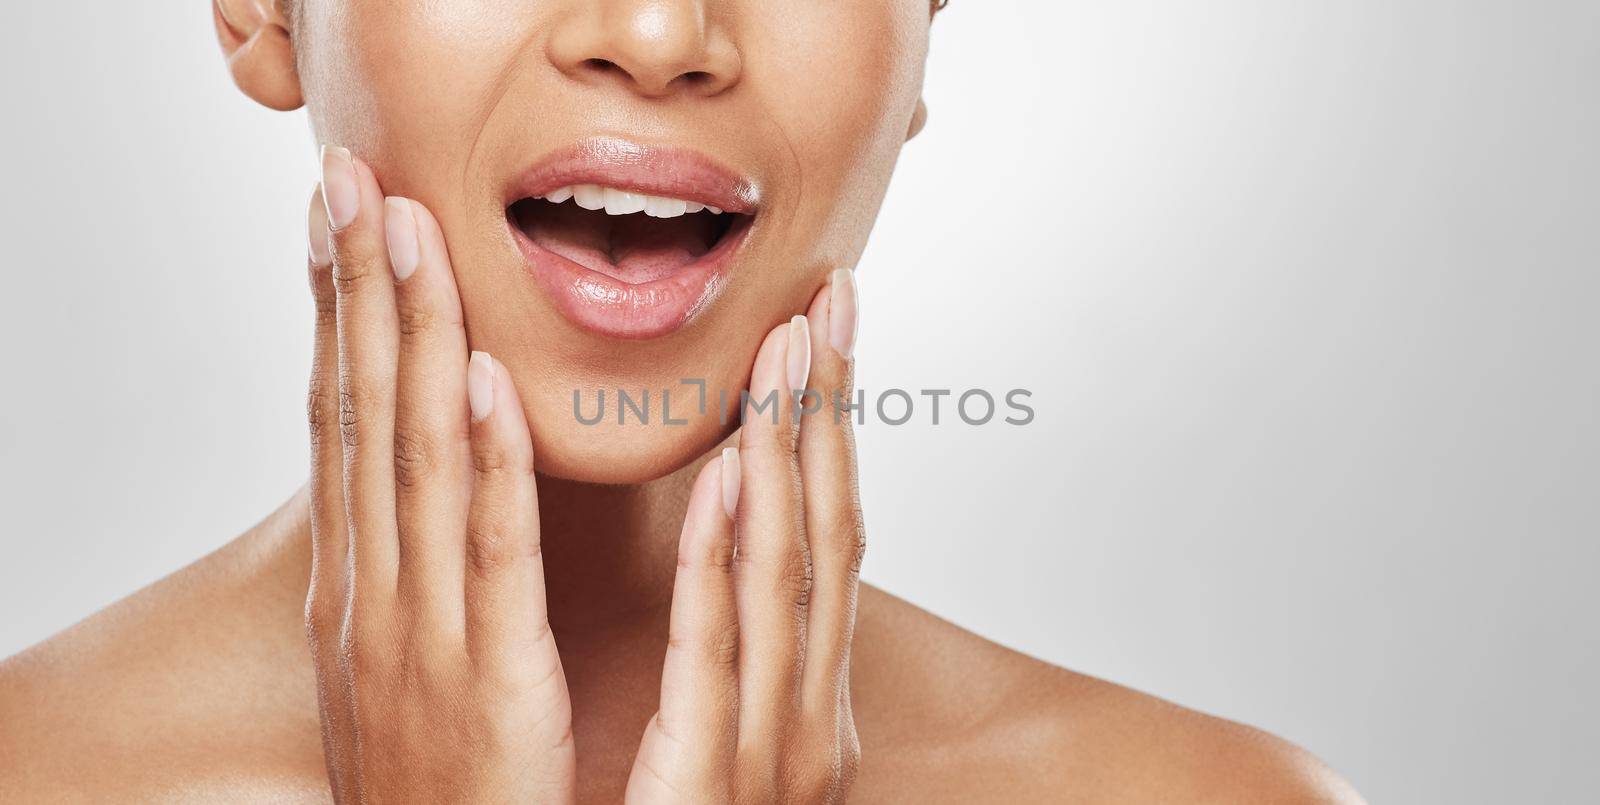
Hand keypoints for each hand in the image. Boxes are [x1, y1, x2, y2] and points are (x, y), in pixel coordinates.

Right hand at [301, 147, 575, 802]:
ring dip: (413, 337)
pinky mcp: (487, 678)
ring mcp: (417, 636)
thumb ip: (413, 574)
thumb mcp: (403, 664)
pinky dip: (486, 463)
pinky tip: (483, 380)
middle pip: (364, 417)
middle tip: (351, 180)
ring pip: (416, 460)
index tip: (336, 224)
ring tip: (407, 230)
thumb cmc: (438, 780)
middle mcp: (371, 596)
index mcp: (358, 590)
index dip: (339, 318)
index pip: (344, 426)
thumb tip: (426, 483)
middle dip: (359, 292)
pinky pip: (489, 554)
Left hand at [625, 273, 865, 802]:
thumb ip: (730, 652)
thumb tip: (729, 540)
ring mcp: (769, 758)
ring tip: (791, 344)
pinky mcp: (714, 791)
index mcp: (797, 702)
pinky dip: (734, 555)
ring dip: (795, 452)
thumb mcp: (714, 744)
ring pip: (791, 578)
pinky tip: (737, 469)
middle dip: (829, 416)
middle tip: (827, 299)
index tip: (818, 323)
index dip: (828, 429)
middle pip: (826, 539)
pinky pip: (724, 655)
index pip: (821, 539)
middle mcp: (802, 721)